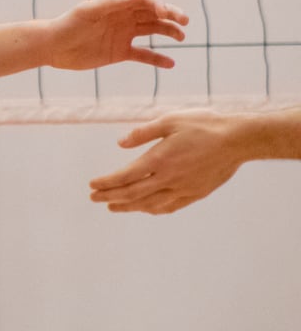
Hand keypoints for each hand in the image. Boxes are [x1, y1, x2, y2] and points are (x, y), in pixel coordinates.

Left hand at [47, 0, 187, 70]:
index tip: (165, 12)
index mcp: (116, 5)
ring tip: (181, 36)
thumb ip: (110, 4)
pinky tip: (171, 63)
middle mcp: (122, 18)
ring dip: (168, 32)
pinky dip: (157, 59)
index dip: (157, 4)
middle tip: (185, 21)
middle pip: (152, 14)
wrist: (53, 46)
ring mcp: (122, 35)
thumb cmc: (69, 24)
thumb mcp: (88, 11)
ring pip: (152, 31)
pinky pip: (143, 55)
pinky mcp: (119, 52)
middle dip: (170, 15)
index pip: (143, 1)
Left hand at [88, 109, 244, 213]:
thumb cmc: (202, 125)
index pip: (125, 176)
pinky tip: (146, 209)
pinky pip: (170, 206)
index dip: (107, 183)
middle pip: (133, 193)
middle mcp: (169, 178)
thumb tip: (120, 143)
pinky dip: (153, 209)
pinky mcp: (196, 193)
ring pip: (150, 204)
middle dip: (110, 197)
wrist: (237, 140)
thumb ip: (142, 133)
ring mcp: (184, 188)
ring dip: (129, 206)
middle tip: (93, 199)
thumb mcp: (169, 121)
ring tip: (113, 207)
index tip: (92, 185)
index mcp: (159, 159)